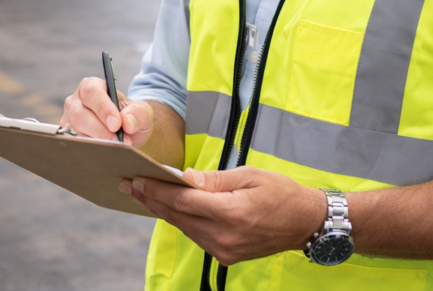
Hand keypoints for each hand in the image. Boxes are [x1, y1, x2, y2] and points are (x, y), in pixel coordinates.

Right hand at [61, 77, 154, 147]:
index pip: (92, 92)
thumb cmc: (131, 117)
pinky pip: (74, 146)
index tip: (116, 124)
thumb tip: (127, 121)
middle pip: (80, 115)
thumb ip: (139, 113)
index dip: (103, 108)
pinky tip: (103, 152)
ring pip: (75, 133)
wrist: (128, 133)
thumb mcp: (142, 112)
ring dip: (96, 142)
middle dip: (100, 130)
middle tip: (118, 140)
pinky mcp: (68, 137)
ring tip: (115, 146)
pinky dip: (89, 150)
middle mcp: (76, 101)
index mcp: (93, 86)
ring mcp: (69, 119)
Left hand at [119, 166, 323, 265]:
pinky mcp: (226, 256)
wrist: (304, 223)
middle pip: (178, 217)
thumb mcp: (249, 175)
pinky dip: (180, 221)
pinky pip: (196, 236)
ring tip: (142, 193)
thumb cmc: (280, 192)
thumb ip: (215, 180)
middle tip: (128, 184)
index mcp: (231, 213)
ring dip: (162, 211)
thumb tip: (185, 178)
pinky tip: (167, 209)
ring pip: (184, 228)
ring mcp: (224, 251)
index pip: (183, 202)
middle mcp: (224, 237)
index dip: (157, 190)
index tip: (137, 178)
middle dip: (151, 199)